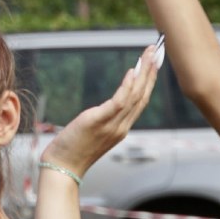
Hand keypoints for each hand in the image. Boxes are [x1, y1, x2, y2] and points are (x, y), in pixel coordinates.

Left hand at [42, 43, 163, 177]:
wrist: (62, 167)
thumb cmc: (73, 150)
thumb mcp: (94, 133)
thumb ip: (105, 120)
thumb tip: (106, 108)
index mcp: (122, 128)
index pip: (141, 101)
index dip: (149, 81)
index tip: (154, 63)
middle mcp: (122, 126)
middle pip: (142, 95)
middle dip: (151, 71)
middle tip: (157, 50)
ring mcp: (113, 125)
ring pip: (135, 96)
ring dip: (144, 73)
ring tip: (149, 55)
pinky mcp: (99, 122)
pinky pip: (119, 102)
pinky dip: (127, 86)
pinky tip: (132, 71)